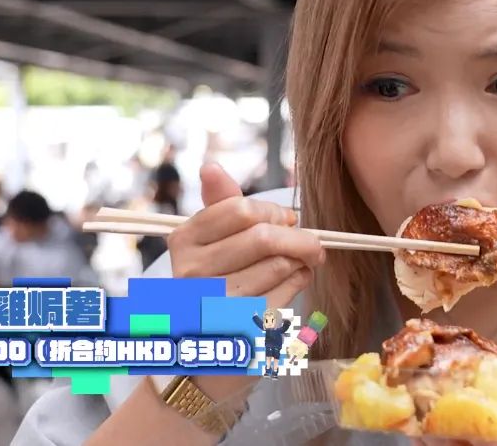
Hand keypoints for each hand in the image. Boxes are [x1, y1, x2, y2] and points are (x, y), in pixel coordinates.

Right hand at [168, 164, 324, 311]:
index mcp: (185, 240)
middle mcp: (193, 273)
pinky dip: (300, 281)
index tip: (286, 219)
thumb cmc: (217, 272)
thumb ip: (220, 202)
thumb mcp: (211, 235)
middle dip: (298, 237)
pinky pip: (286, 293)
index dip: (274, 212)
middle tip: (312, 242)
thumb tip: (211, 167)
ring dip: (300, 261)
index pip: (242, 211)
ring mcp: (216, 303)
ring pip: (279, 265)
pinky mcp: (242, 326)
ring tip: (298, 262)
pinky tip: (295, 278)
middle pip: (264, 238)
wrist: (207, 329)